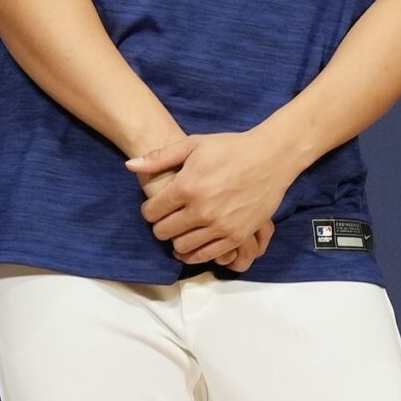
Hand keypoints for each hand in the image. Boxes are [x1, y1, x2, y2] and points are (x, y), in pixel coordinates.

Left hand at [131, 162, 271, 270]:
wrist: (271, 158)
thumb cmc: (230, 148)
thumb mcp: (193, 145)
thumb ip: (160, 157)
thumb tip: (129, 165)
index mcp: (187, 186)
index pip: (152, 212)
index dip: (149, 209)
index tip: (156, 206)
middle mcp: (201, 210)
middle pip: (164, 232)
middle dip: (161, 226)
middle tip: (167, 218)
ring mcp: (220, 226)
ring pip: (182, 247)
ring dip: (177, 240)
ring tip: (182, 229)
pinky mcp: (237, 236)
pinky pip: (207, 255)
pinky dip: (196, 252)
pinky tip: (196, 242)